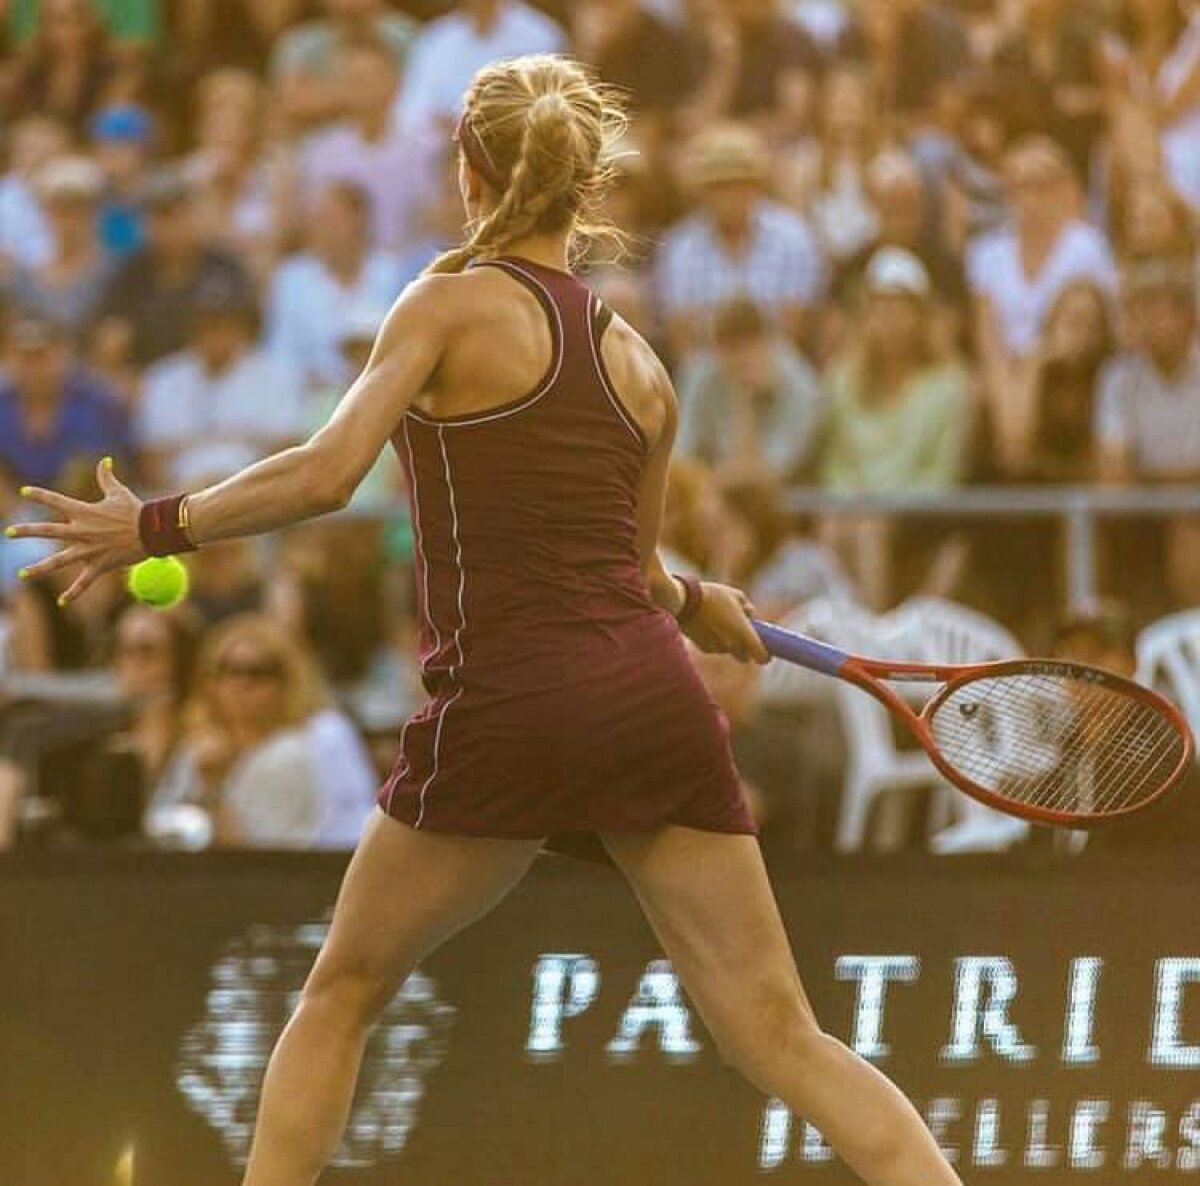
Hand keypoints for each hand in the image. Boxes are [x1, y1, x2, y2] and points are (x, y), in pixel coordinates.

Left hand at [6, 458, 143, 604]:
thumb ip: (106, 477)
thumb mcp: (119, 492)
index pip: (56, 500)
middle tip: (9, 532)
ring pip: (58, 561)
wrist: (153, 530)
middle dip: (27, 531)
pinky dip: (74, 593)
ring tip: (22, 574)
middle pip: (48, 531)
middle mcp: (82, 531)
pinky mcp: (100, 565)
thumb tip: (104, 459)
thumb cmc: (136, 510)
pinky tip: (62, 602)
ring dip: (39, 569)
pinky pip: (84, 582)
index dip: (39, 495)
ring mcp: (89, 550)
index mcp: (85, 511)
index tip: (24, 492)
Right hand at [681, 581, 768, 664]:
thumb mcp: (735, 595)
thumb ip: (747, 607)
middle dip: (746, 650)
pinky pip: (715, 648)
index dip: (765, 656)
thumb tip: (750, 614)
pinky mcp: (704, 648)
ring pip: (729, 651)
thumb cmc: (713, 595)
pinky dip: (715, 641)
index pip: (761, 656)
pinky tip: (708, 626)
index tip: (766, 652)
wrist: (685, 602)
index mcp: (744, 632)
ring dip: (729, 643)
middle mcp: (732, 645)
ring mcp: (717, 648)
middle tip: (742, 636)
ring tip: (720, 624)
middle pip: (745, 658)